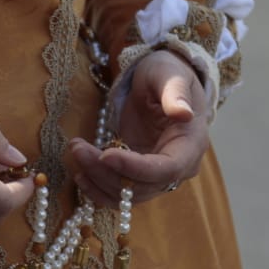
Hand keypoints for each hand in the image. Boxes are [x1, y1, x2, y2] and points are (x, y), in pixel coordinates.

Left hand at [68, 50, 208, 206]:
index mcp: (191, 145)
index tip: (105, 154)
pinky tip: (81, 175)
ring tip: (76, 152)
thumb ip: (176, 94)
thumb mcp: (170, 75)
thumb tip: (184, 114)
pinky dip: (99, 189)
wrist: (160, 82)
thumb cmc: (167, 74)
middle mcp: (179, 168)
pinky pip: (120, 194)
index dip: (135, 168)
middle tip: (78, 148)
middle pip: (142, 186)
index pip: (166, 169)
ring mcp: (158, 175)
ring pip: (128, 194)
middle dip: (107, 172)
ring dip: (98, 180)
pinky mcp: (139, 175)